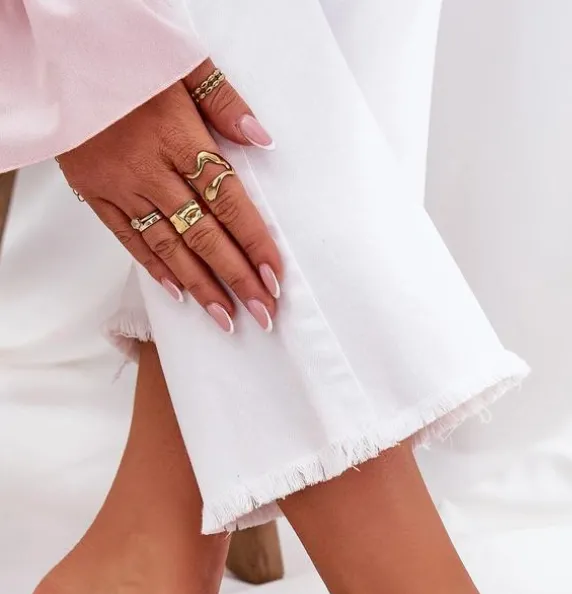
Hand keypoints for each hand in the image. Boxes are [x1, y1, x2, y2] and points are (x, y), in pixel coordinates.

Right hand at [58, 59, 281, 332]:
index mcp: (178, 136)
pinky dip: (155, 268)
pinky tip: (180, 293)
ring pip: (168, 246)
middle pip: (203, 234)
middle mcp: (151, 169)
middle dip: (237, 278)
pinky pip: (128, 238)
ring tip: (226, 319)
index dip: (253, 242)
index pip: (227, 199)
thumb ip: (222, 100)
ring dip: (200, 286)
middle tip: (263, 313)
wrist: (53, 52)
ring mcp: (121, 185)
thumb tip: (261, 138)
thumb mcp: (179, 60)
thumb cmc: (123, 57)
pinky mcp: (95, 192)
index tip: (275, 276)